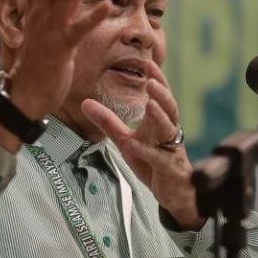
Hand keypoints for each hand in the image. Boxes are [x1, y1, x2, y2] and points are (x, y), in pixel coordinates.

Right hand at [7, 0, 109, 118]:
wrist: (26, 95)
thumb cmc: (38, 65)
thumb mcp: (43, 34)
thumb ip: (51, 14)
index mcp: (38, 12)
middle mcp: (42, 17)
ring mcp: (50, 32)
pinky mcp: (61, 49)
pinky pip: (79, 29)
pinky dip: (94, 16)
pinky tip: (109, 5)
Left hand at [80, 60, 205, 229]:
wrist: (173, 193)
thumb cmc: (152, 163)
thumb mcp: (126, 141)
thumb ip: (108, 122)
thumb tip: (84, 103)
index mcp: (160, 122)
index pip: (160, 97)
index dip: (157, 80)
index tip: (148, 64)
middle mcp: (169, 132)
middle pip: (170, 108)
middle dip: (162, 93)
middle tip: (151, 80)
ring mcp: (171, 150)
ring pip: (169, 130)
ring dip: (160, 116)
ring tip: (150, 103)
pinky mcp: (169, 169)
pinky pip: (160, 159)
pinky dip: (148, 152)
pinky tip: (137, 145)